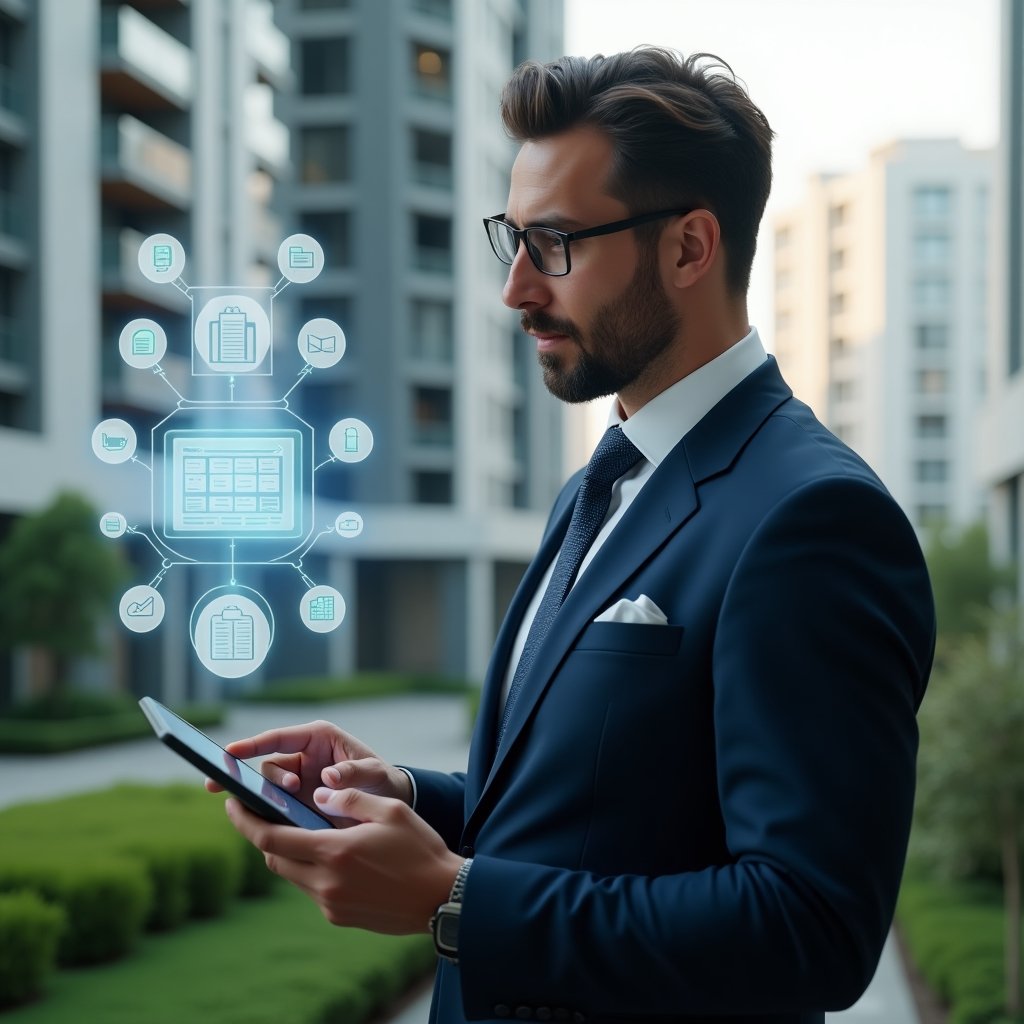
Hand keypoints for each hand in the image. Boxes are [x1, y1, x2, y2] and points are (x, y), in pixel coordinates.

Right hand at [204, 721, 412, 819]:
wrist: (389, 804)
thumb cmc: (382, 780)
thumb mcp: (375, 773)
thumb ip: (354, 772)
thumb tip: (328, 777)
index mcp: (317, 738)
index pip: (278, 738)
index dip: (252, 744)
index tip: (230, 752)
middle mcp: (302, 757)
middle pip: (268, 765)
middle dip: (266, 779)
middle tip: (279, 790)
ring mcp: (297, 782)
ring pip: (269, 789)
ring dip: (269, 799)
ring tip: (286, 808)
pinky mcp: (296, 804)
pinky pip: (276, 808)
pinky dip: (269, 815)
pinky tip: (266, 826)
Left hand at [224, 789, 463, 933]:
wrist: (443, 899)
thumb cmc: (420, 849)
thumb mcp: (389, 811)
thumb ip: (348, 799)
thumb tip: (319, 794)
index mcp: (333, 852)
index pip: (270, 838)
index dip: (245, 820)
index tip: (231, 802)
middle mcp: (325, 883)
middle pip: (273, 859)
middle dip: (262, 835)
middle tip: (261, 812)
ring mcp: (331, 904)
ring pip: (292, 875)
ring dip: (288, 853)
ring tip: (300, 829)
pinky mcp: (340, 917)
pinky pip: (312, 889)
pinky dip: (310, 869)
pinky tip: (331, 854)